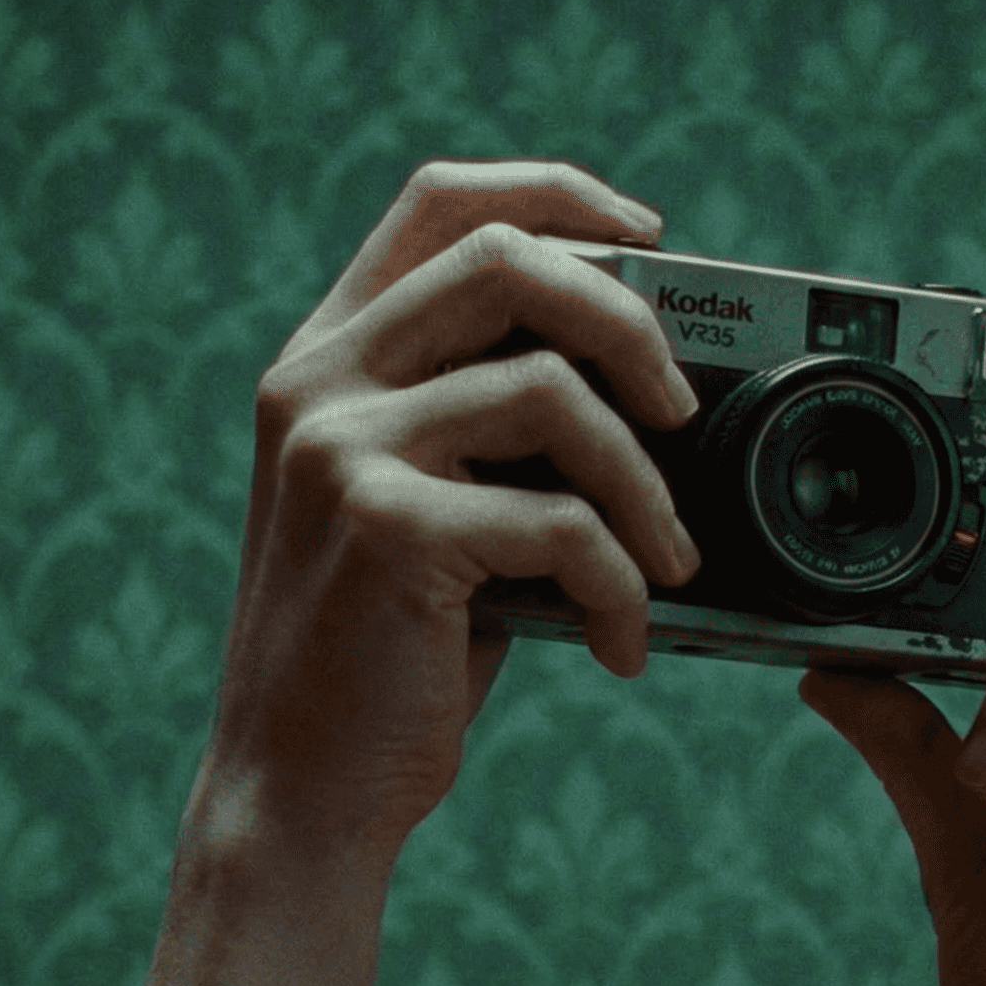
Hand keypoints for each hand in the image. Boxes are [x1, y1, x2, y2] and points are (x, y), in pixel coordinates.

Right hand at [200, 157, 703, 872]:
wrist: (300, 790)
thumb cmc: (389, 657)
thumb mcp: (433, 511)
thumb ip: (494, 432)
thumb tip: (655, 388)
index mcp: (328, 358)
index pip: (442, 201)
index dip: (561, 195)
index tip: (653, 240)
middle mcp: (318, 380)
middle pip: (508, 260)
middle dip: (631, 322)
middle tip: (685, 412)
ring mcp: (339, 447)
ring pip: (553, 394)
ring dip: (647, 489)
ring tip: (672, 566)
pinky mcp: (382, 529)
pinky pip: (559, 522)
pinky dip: (620, 588)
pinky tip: (623, 645)